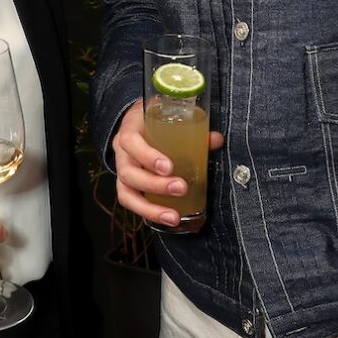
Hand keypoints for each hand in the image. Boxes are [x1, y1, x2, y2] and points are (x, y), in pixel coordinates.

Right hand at [112, 98, 223, 228]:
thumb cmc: (155, 121)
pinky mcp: (127, 186)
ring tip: (173, 216)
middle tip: (180, 188)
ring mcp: (122, 170)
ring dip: (150, 207)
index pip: (130, 142)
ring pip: (126, 192)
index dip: (147, 156)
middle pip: (128, 172)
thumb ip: (194, 129)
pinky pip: (131, 202)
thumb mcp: (170, 118)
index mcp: (130, 129)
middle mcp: (122, 152)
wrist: (139, 122)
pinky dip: (149, 212)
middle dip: (154, 185)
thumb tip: (215, 139)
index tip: (169, 167)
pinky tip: (168, 219)